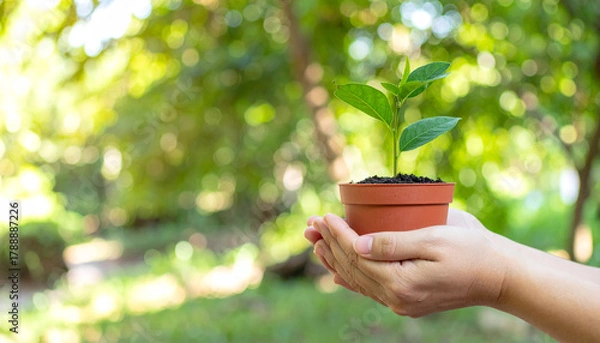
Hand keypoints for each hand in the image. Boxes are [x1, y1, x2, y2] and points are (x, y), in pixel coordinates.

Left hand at [304, 210, 507, 316]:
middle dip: (329, 245)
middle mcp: (396, 298)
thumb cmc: (471, 250)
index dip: (337, 234)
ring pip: (358, 280)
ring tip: (315, 243)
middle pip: (352, 269)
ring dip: (334, 260)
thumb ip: (393, 243)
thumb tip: (357, 244)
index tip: (323, 215)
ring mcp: (401, 302)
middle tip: (309, 225)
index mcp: (401, 282)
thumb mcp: (433, 239)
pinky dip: (351, 278)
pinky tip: (337, 273)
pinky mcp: (407, 300)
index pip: (357, 256)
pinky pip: (370, 289)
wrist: (500, 276)